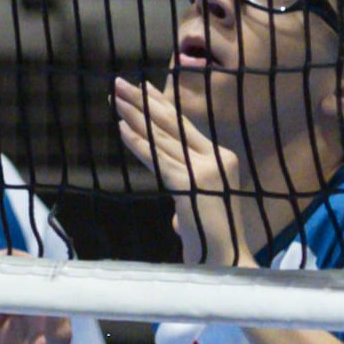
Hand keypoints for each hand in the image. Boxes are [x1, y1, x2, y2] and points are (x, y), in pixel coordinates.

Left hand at [112, 74, 280, 266]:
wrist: (227, 262)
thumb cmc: (212, 238)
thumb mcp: (198, 203)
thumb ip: (185, 188)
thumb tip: (170, 188)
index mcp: (221, 157)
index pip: (185, 126)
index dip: (161, 105)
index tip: (142, 87)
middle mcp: (217, 157)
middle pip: (172, 123)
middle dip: (143, 101)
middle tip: (119, 82)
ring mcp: (205, 170)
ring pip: (162, 137)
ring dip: (135, 115)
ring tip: (115, 98)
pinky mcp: (191, 184)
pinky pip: (158, 159)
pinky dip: (138, 143)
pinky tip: (121, 129)